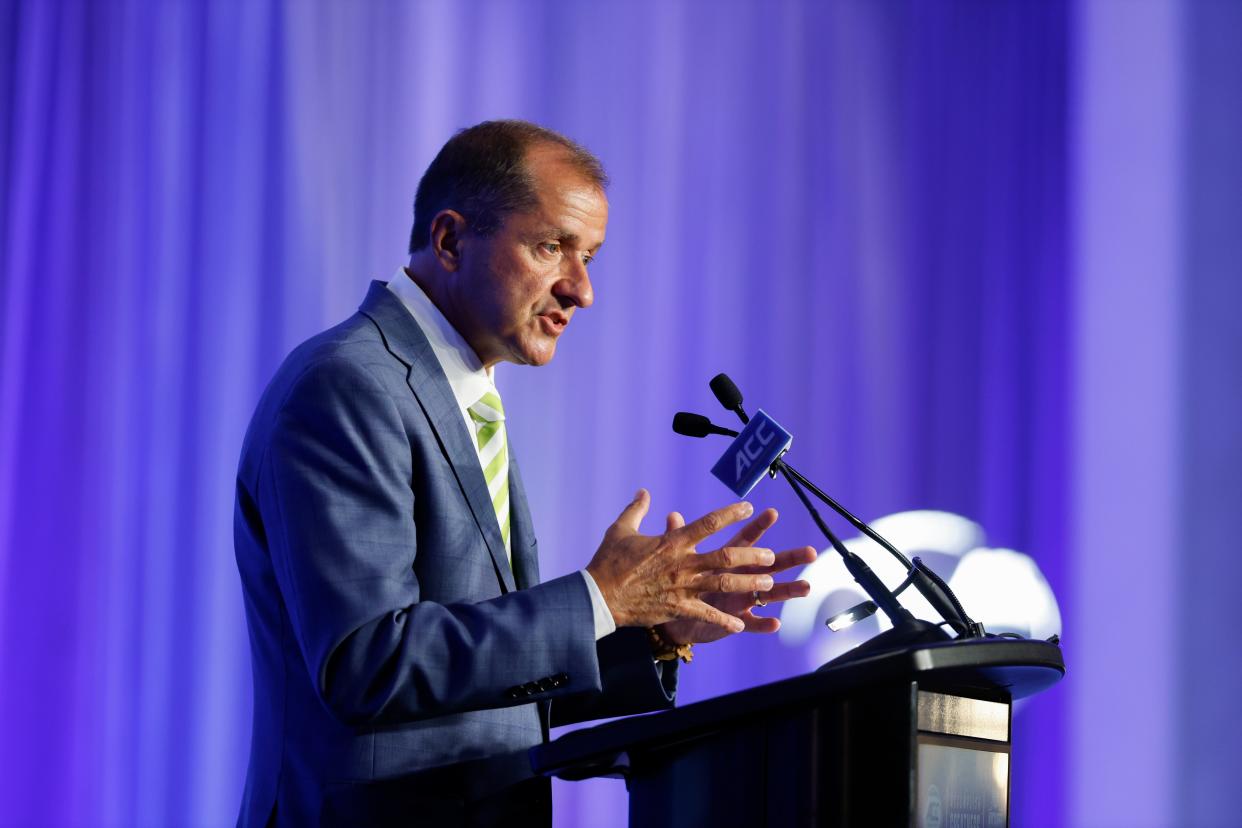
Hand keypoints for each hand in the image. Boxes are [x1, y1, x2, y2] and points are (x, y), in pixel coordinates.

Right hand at [585, 490, 776, 633]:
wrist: (599, 596)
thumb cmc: (609, 561)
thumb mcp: (621, 529)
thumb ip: (637, 509)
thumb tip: (643, 491)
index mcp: (672, 542)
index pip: (707, 523)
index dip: (730, 514)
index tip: (748, 508)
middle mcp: (682, 563)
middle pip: (725, 556)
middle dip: (751, 555)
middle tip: (770, 556)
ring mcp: (682, 587)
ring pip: (723, 584)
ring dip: (747, 583)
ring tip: (768, 583)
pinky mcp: (677, 608)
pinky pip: (706, 615)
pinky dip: (724, 621)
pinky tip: (740, 625)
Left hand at [658, 508, 815, 645]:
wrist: (677, 617)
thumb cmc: (684, 583)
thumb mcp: (681, 560)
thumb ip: (679, 538)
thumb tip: (673, 515)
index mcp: (729, 560)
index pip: (746, 540)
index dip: (758, 526)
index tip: (772, 512)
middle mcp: (742, 578)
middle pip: (770, 565)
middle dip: (790, 558)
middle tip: (811, 552)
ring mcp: (743, 599)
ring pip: (770, 594)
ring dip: (788, 590)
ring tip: (806, 587)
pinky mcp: (738, 620)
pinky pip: (753, 623)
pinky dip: (763, 623)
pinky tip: (776, 623)